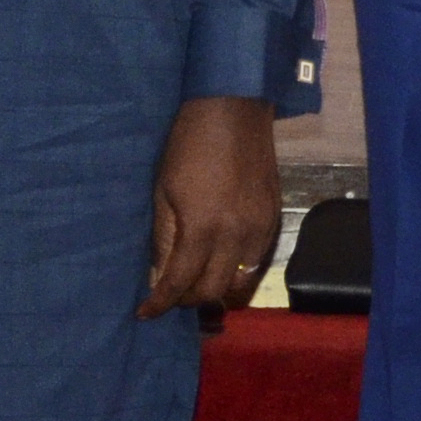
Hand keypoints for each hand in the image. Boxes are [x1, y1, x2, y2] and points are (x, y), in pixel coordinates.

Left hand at [140, 95, 279, 318]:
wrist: (232, 108)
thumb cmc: (188, 145)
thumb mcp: (163, 191)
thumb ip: (164, 238)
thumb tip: (159, 274)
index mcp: (203, 227)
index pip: (180, 282)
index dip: (161, 303)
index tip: (146, 312)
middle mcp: (237, 235)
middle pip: (215, 291)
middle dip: (189, 299)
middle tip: (172, 294)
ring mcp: (260, 227)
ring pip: (243, 282)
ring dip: (218, 287)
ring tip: (198, 281)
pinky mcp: (274, 217)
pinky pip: (258, 260)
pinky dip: (238, 268)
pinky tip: (221, 258)